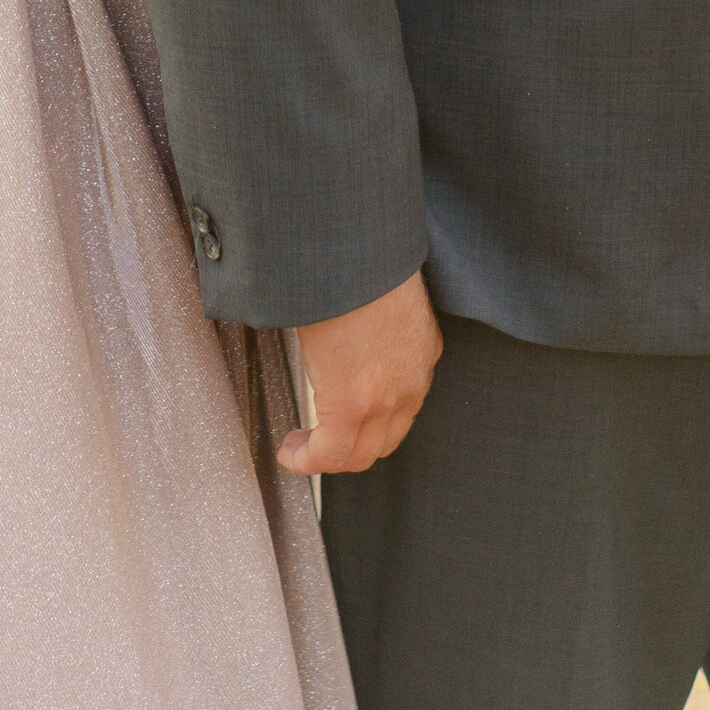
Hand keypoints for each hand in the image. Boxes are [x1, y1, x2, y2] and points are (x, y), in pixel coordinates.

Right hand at [281, 270, 441, 476]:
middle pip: (385, 440)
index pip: (402, 405)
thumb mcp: (381, 291)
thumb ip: (371, 317)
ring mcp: (385, 397)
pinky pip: (329, 453)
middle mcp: (412, 382)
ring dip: (327, 458)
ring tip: (300, 447)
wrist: (355, 250)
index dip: (371, 419)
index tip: (343, 414)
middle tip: (320, 439)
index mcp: (421, 352)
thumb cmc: (362, 256)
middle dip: (351, 446)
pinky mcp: (351, 405)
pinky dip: (307, 459)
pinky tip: (288, 449)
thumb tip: (343, 320)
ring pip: (359, 454)